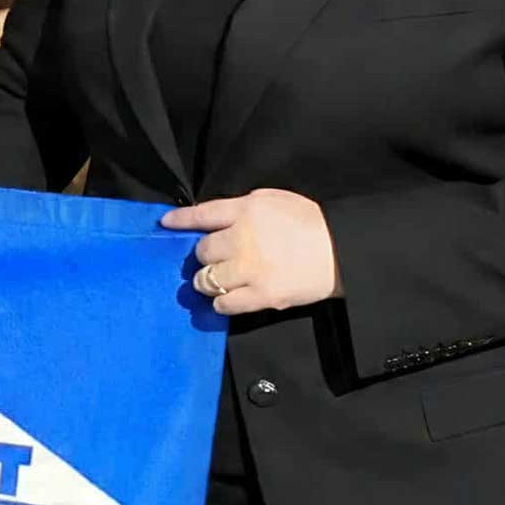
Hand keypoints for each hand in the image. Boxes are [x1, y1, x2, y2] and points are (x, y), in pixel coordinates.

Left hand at [160, 189, 342, 314]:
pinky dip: (220, 302)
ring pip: (207, 279)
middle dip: (203, 255)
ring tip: (214, 280)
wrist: (340, 250)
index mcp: (246, 210)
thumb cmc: (307, 221)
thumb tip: (214, 220)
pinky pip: (225, 304)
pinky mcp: (262, 295)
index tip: (165, 224)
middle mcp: (243, 238)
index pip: (203, 214)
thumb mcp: (272, 201)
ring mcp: (251, 269)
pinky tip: (226, 298)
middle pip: (202, 250)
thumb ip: (241, 209)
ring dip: (206, 280)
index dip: (180, 220)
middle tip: (211, 259)